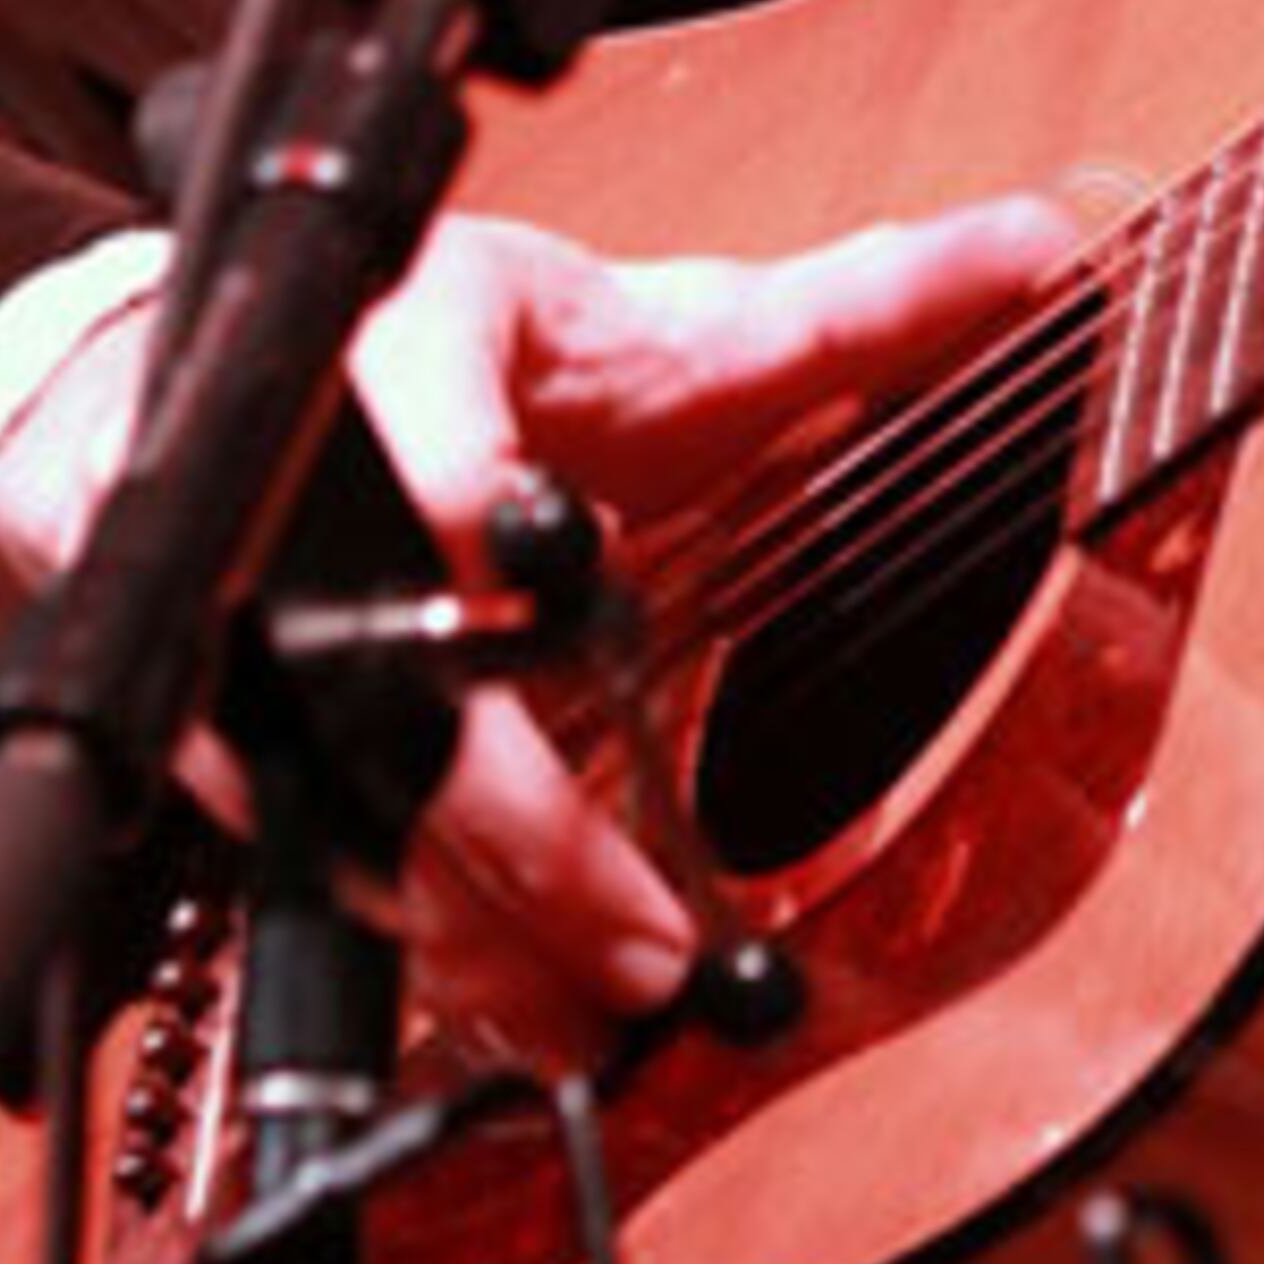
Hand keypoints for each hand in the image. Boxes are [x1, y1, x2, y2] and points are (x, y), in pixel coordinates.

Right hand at [0, 193, 1074, 1067]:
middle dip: (504, 826)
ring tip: (605, 1013)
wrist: (253, 380)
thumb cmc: (473, 347)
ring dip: (472, 925)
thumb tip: (1035, 249)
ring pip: (336, 800)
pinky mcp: (228, 731)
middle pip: (377, 684)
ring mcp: (233, 632)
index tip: (573, 591)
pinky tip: (527, 1009)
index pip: (426, 450)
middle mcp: (296, 498)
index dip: (482, 531)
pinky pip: (320, 854)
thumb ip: (849, 305)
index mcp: (408, 351)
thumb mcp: (659, 312)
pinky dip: (434, 939)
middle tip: (640, 942)